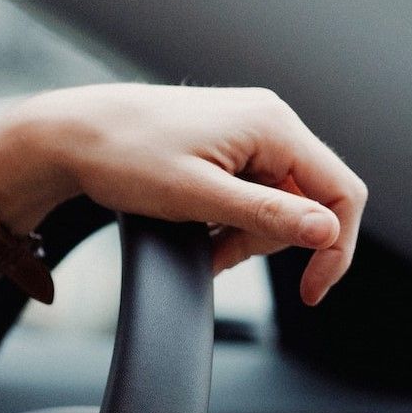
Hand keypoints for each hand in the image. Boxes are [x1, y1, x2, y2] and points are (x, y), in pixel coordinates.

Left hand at [0, 84, 368, 306]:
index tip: (311, 292)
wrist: (70, 134)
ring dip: (246, 235)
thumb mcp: (198, 197)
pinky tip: (198, 227)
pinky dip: (230, 219)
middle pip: (308, 201)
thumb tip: (326, 231)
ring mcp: (248, 129)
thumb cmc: (124, 156)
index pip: (341, 193)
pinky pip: (251, 191)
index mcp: (273, 126)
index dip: (334, 248)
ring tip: (199, 241)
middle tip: (220, 257)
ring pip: (278, 201)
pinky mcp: (228, 142)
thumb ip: (267, 215)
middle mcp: (269, 120)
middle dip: (270, 241)